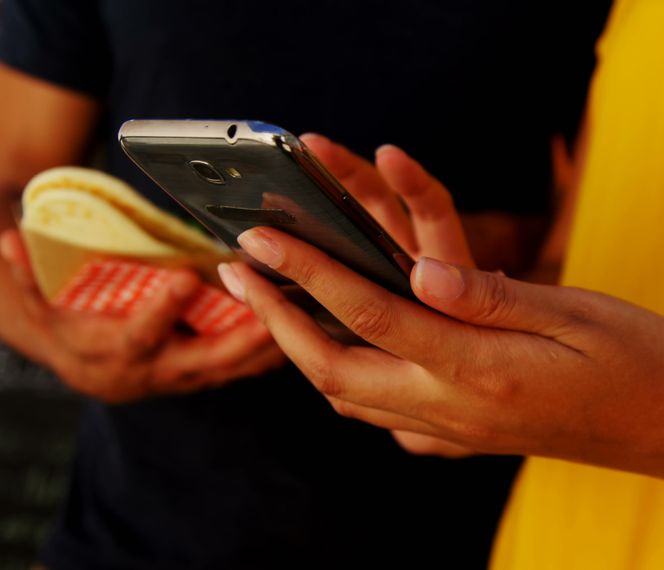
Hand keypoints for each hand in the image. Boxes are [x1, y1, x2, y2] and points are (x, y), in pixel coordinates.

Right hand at [0, 230, 285, 403]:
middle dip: (239, 338)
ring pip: (229, 369)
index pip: (135, 336)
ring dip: (265, 348)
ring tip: (301, 317)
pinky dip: (269, 354)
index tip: (183, 279)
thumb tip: (3, 238)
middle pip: (201, 361)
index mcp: (109, 353)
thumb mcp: (33, 297)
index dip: (157, 311)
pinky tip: (303, 332)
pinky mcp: (201, 375)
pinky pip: (241, 369)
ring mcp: (178, 378)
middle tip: (273, 309)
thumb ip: (22, 272)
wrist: (72, 357)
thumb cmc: (58, 317)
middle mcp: (148, 373)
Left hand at [220, 147, 663, 488]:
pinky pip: (391, 418)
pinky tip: (359, 355)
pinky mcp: (475, 439)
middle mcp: (460, 411)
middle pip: (338, 371)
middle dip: (279, 321)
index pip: (373, 315)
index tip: (260, 242)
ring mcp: (464, 433)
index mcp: (484, 371)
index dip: (308, 274)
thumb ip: (490, 296)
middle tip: (240, 272)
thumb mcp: (576, 313)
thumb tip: (418, 272)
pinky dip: (355, 383)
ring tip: (280, 306)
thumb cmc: (645, 361)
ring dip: (309, 351)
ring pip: (356, 400)